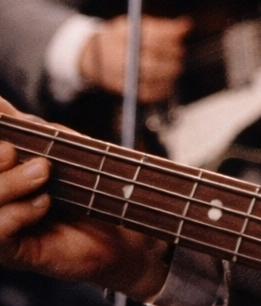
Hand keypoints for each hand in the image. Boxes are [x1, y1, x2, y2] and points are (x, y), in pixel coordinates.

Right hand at [0, 97, 171, 298]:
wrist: (128, 222)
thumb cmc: (92, 181)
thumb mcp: (60, 146)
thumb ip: (25, 128)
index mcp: (1, 171)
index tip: (5, 142)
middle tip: (16, 153)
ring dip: (7, 184)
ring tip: (44, 174)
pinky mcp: (12, 252)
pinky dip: (18, 213)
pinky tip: (45, 204)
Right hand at [79, 15, 191, 100]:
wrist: (91, 56)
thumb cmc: (119, 38)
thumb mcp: (134, 25)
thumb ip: (161, 26)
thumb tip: (187, 25)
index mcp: (120, 38)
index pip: (151, 39)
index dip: (170, 39)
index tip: (180, 38)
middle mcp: (118, 58)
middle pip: (151, 62)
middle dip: (170, 58)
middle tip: (180, 54)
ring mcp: (119, 75)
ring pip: (149, 78)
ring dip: (169, 73)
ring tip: (176, 67)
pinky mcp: (122, 89)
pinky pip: (144, 93)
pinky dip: (160, 90)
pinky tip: (168, 84)